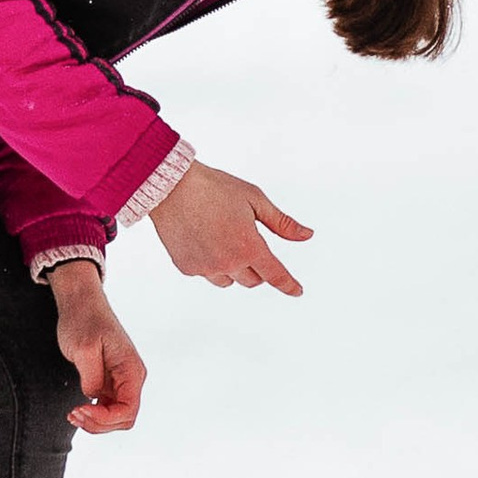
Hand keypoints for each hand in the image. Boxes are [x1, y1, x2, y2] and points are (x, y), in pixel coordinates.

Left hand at [46, 258, 146, 433]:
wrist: (80, 303)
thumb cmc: (83, 320)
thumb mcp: (84, 349)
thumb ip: (92, 378)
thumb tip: (95, 397)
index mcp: (131, 369)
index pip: (128, 409)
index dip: (105, 419)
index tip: (81, 410)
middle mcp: (131, 378)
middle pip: (124, 418)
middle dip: (99, 424)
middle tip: (73, 414)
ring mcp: (121, 381)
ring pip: (115, 416)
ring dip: (95, 422)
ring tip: (73, 414)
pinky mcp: (109, 381)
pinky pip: (107, 408)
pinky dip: (93, 414)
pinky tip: (77, 410)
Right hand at [149, 160, 311, 296]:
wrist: (172, 186)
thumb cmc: (213, 188)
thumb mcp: (254, 199)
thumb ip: (282, 223)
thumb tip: (306, 235)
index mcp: (249, 246)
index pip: (275, 275)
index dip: (288, 285)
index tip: (297, 291)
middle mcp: (229, 262)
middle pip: (253, 280)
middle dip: (256, 266)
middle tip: (246, 240)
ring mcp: (206, 268)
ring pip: (230, 280)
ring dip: (233, 268)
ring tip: (221, 238)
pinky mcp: (187, 268)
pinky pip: (207, 273)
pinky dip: (210, 263)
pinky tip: (203, 239)